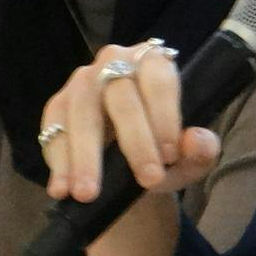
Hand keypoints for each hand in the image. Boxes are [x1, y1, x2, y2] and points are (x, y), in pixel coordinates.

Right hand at [40, 41, 221, 205]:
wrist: (128, 154)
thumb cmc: (162, 146)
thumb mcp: (188, 154)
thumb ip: (200, 150)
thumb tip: (195, 142)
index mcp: (153, 63)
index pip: (159, 82)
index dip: (165, 118)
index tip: (171, 157)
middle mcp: (115, 63)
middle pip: (121, 95)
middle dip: (135, 141)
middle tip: (147, 181)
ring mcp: (82, 82)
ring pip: (81, 111)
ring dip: (85, 155)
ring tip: (88, 193)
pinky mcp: (57, 106)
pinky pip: (54, 129)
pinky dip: (58, 162)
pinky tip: (62, 189)